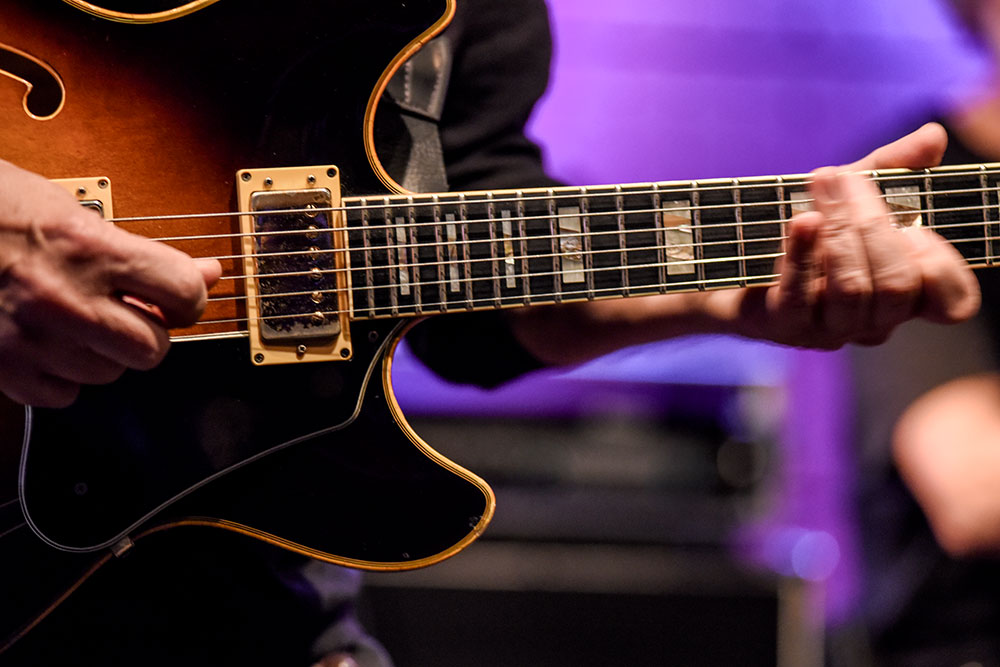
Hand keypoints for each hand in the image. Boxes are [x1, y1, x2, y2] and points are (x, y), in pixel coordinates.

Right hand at [0, 159, 221, 406]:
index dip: (188, 297)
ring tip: (76, 318)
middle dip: (148, 332)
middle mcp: (62, 298)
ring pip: (109, 374)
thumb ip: (141, 250)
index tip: (180, 297)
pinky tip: (48, 342)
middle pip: (151, 348)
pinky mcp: (2, 368)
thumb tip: (205, 273)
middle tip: (127, 311)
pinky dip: (63, 375)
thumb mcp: (72, 210)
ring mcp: (28, 338)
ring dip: (105, 352)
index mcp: (86, 248)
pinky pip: (64, 395)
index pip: (182, 293)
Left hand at [736, 122, 980, 347]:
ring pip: (852, 291)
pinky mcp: (784, 326)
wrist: (735, 258)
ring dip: (839, 230)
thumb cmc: (807, 228)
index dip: (944, 266)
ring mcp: (829, 329)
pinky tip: (803, 220)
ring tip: (820, 185)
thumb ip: (894, 167)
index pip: (952, 302)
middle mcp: (873, 321)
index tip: (919, 225)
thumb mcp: (852, 193)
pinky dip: (801, 253)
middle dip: (875, 224)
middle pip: (898, 285)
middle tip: (844, 179)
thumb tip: (932, 136)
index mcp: (905, 294)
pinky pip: (798, 295)